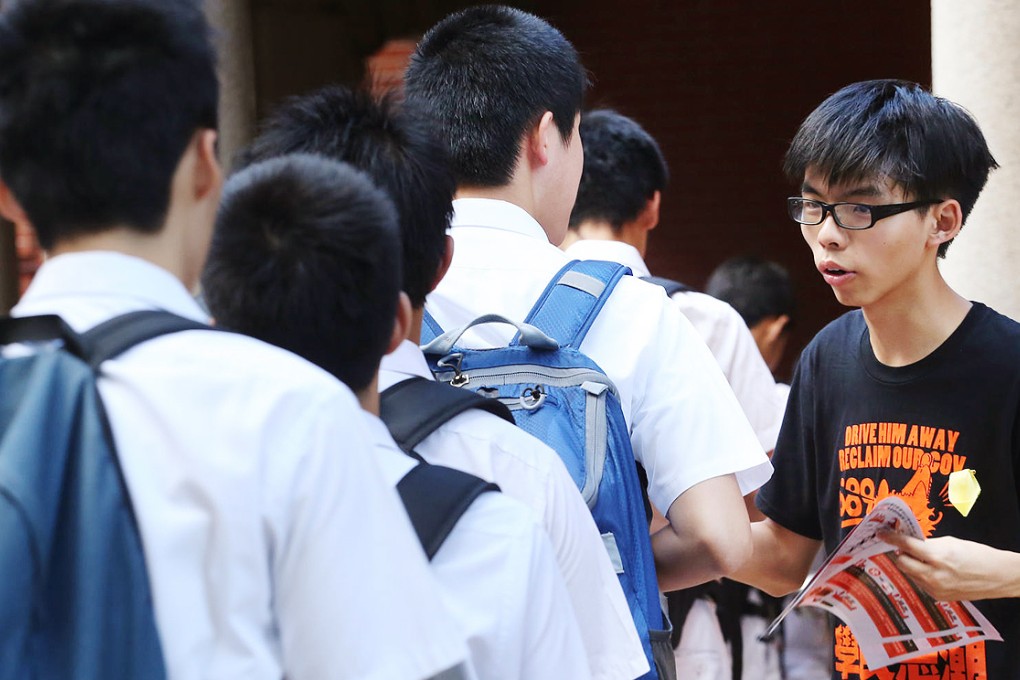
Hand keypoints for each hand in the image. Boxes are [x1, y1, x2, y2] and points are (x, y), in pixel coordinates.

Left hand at [878, 530, 1019, 601]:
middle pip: (902, 563)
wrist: (998, 576)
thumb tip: (910, 543)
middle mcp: (934, 575)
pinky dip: (920, 575)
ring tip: (920, 559)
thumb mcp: (950, 542)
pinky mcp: (939, 597)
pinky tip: (930, 571)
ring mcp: (936, 589)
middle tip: (902, 547)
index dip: (891, 538)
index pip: (906, 546)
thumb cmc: (977, 555)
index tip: (881, 533)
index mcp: (937, 556)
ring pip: (910, 574)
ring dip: (910, 565)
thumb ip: (927, 544)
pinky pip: (920, 584)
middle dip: (900, 554)